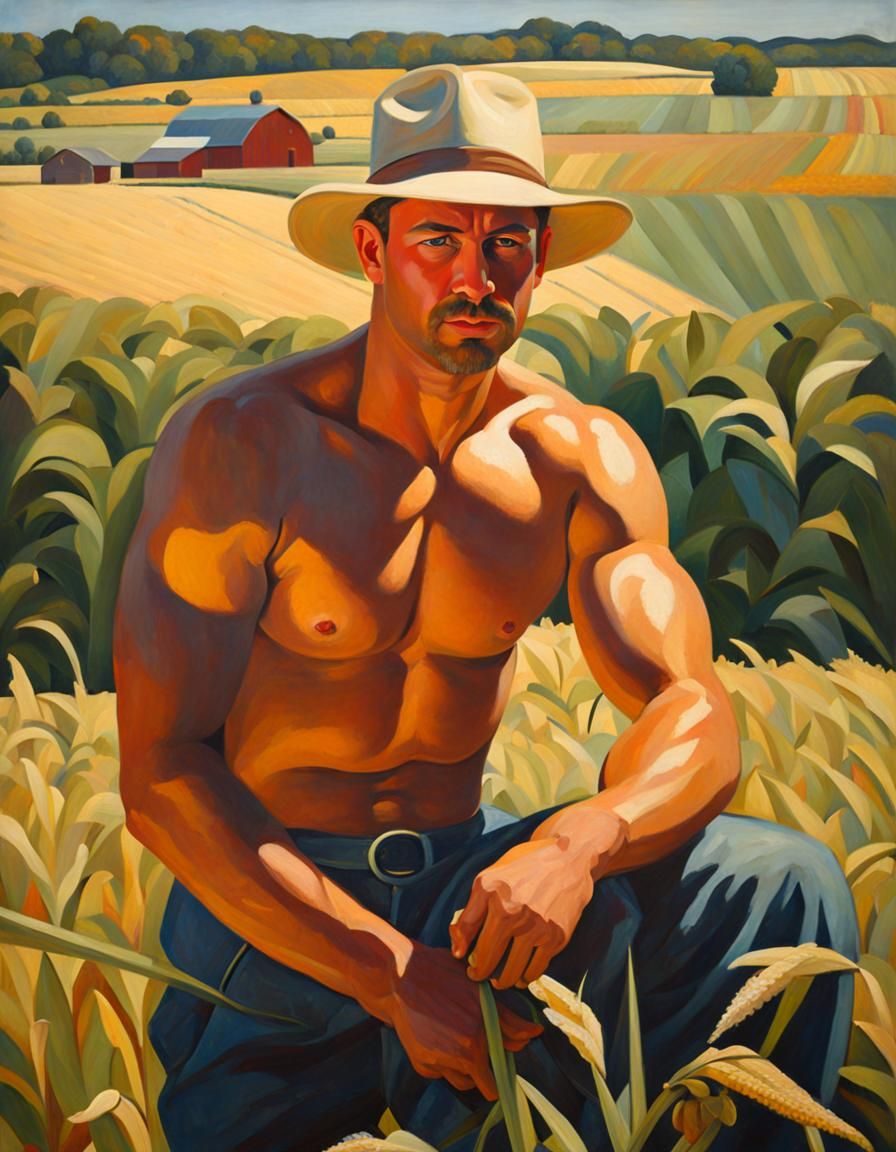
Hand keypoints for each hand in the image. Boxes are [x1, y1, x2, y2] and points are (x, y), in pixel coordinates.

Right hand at [386, 944, 541, 1097]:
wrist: (400, 979)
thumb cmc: (443, 976)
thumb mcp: (481, 992)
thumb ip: (509, 1020)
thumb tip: (536, 1035)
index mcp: (480, 1037)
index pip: (501, 1075)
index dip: (504, 1069)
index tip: (502, 1063)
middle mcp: (461, 1054)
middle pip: (484, 1085)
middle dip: (485, 1074)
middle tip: (479, 1051)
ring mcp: (440, 1062)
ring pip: (462, 1082)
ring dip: (465, 1071)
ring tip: (457, 1040)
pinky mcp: (422, 1065)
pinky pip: (441, 1074)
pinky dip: (443, 1063)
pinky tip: (438, 1037)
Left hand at [449, 837, 595, 989]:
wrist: (567, 860)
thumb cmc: (523, 869)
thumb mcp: (488, 880)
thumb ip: (470, 914)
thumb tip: (458, 951)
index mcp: (494, 897)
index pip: (472, 941)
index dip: (469, 960)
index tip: (469, 967)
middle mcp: (515, 913)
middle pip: (490, 960)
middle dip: (482, 973)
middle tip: (481, 976)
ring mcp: (538, 927)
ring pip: (513, 971)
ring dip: (504, 981)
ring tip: (500, 980)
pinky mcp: (557, 937)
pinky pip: (536, 969)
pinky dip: (526, 977)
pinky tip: (521, 975)